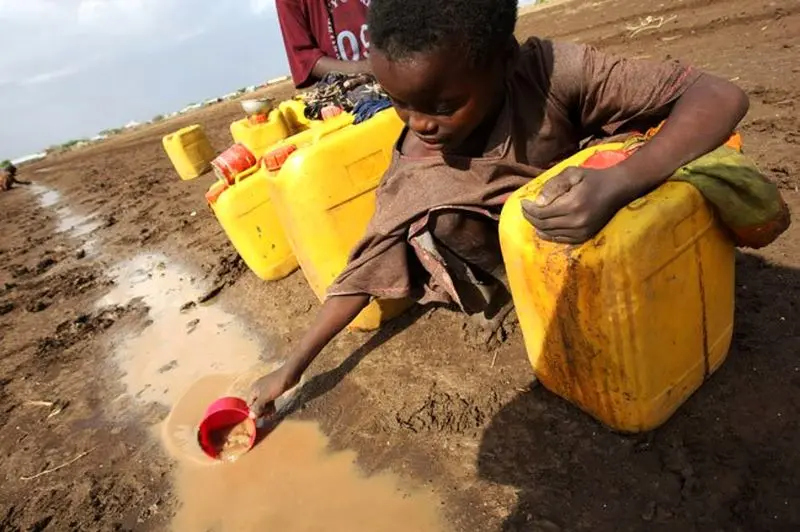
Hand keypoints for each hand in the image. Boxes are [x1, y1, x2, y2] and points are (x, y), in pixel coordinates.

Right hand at [248, 365, 298, 417]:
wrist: (289, 375)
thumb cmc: (275, 386)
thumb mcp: (265, 397)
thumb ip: (258, 407)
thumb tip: (251, 416)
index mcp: (253, 390)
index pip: (250, 404)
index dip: (254, 412)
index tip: (260, 418)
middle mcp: (258, 389)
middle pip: (256, 404)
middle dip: (261, 411)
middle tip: (267, 417)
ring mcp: (266, 389)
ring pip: (263, 402)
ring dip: (266, 410)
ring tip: (271, 415)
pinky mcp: (273, 390)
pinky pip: (269, 400)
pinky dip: (271, 406)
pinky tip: (274, 411)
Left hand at [521, 166, 635, 244]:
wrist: (616, 189)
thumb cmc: (592, 178)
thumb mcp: (572, 173)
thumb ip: (553, 186)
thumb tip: (537, 202)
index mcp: (572, 204)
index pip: (541, 212)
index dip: (528, 209)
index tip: (523, 202)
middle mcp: (576, 221)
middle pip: (543, 224)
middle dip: (530, 217)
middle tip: (525, 209)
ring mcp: (581, 231)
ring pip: (550, 233)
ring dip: (537, 226)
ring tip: (532, 216)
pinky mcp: (584, 236)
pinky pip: (560, 239)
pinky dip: (548, 234)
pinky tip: (542, 228)